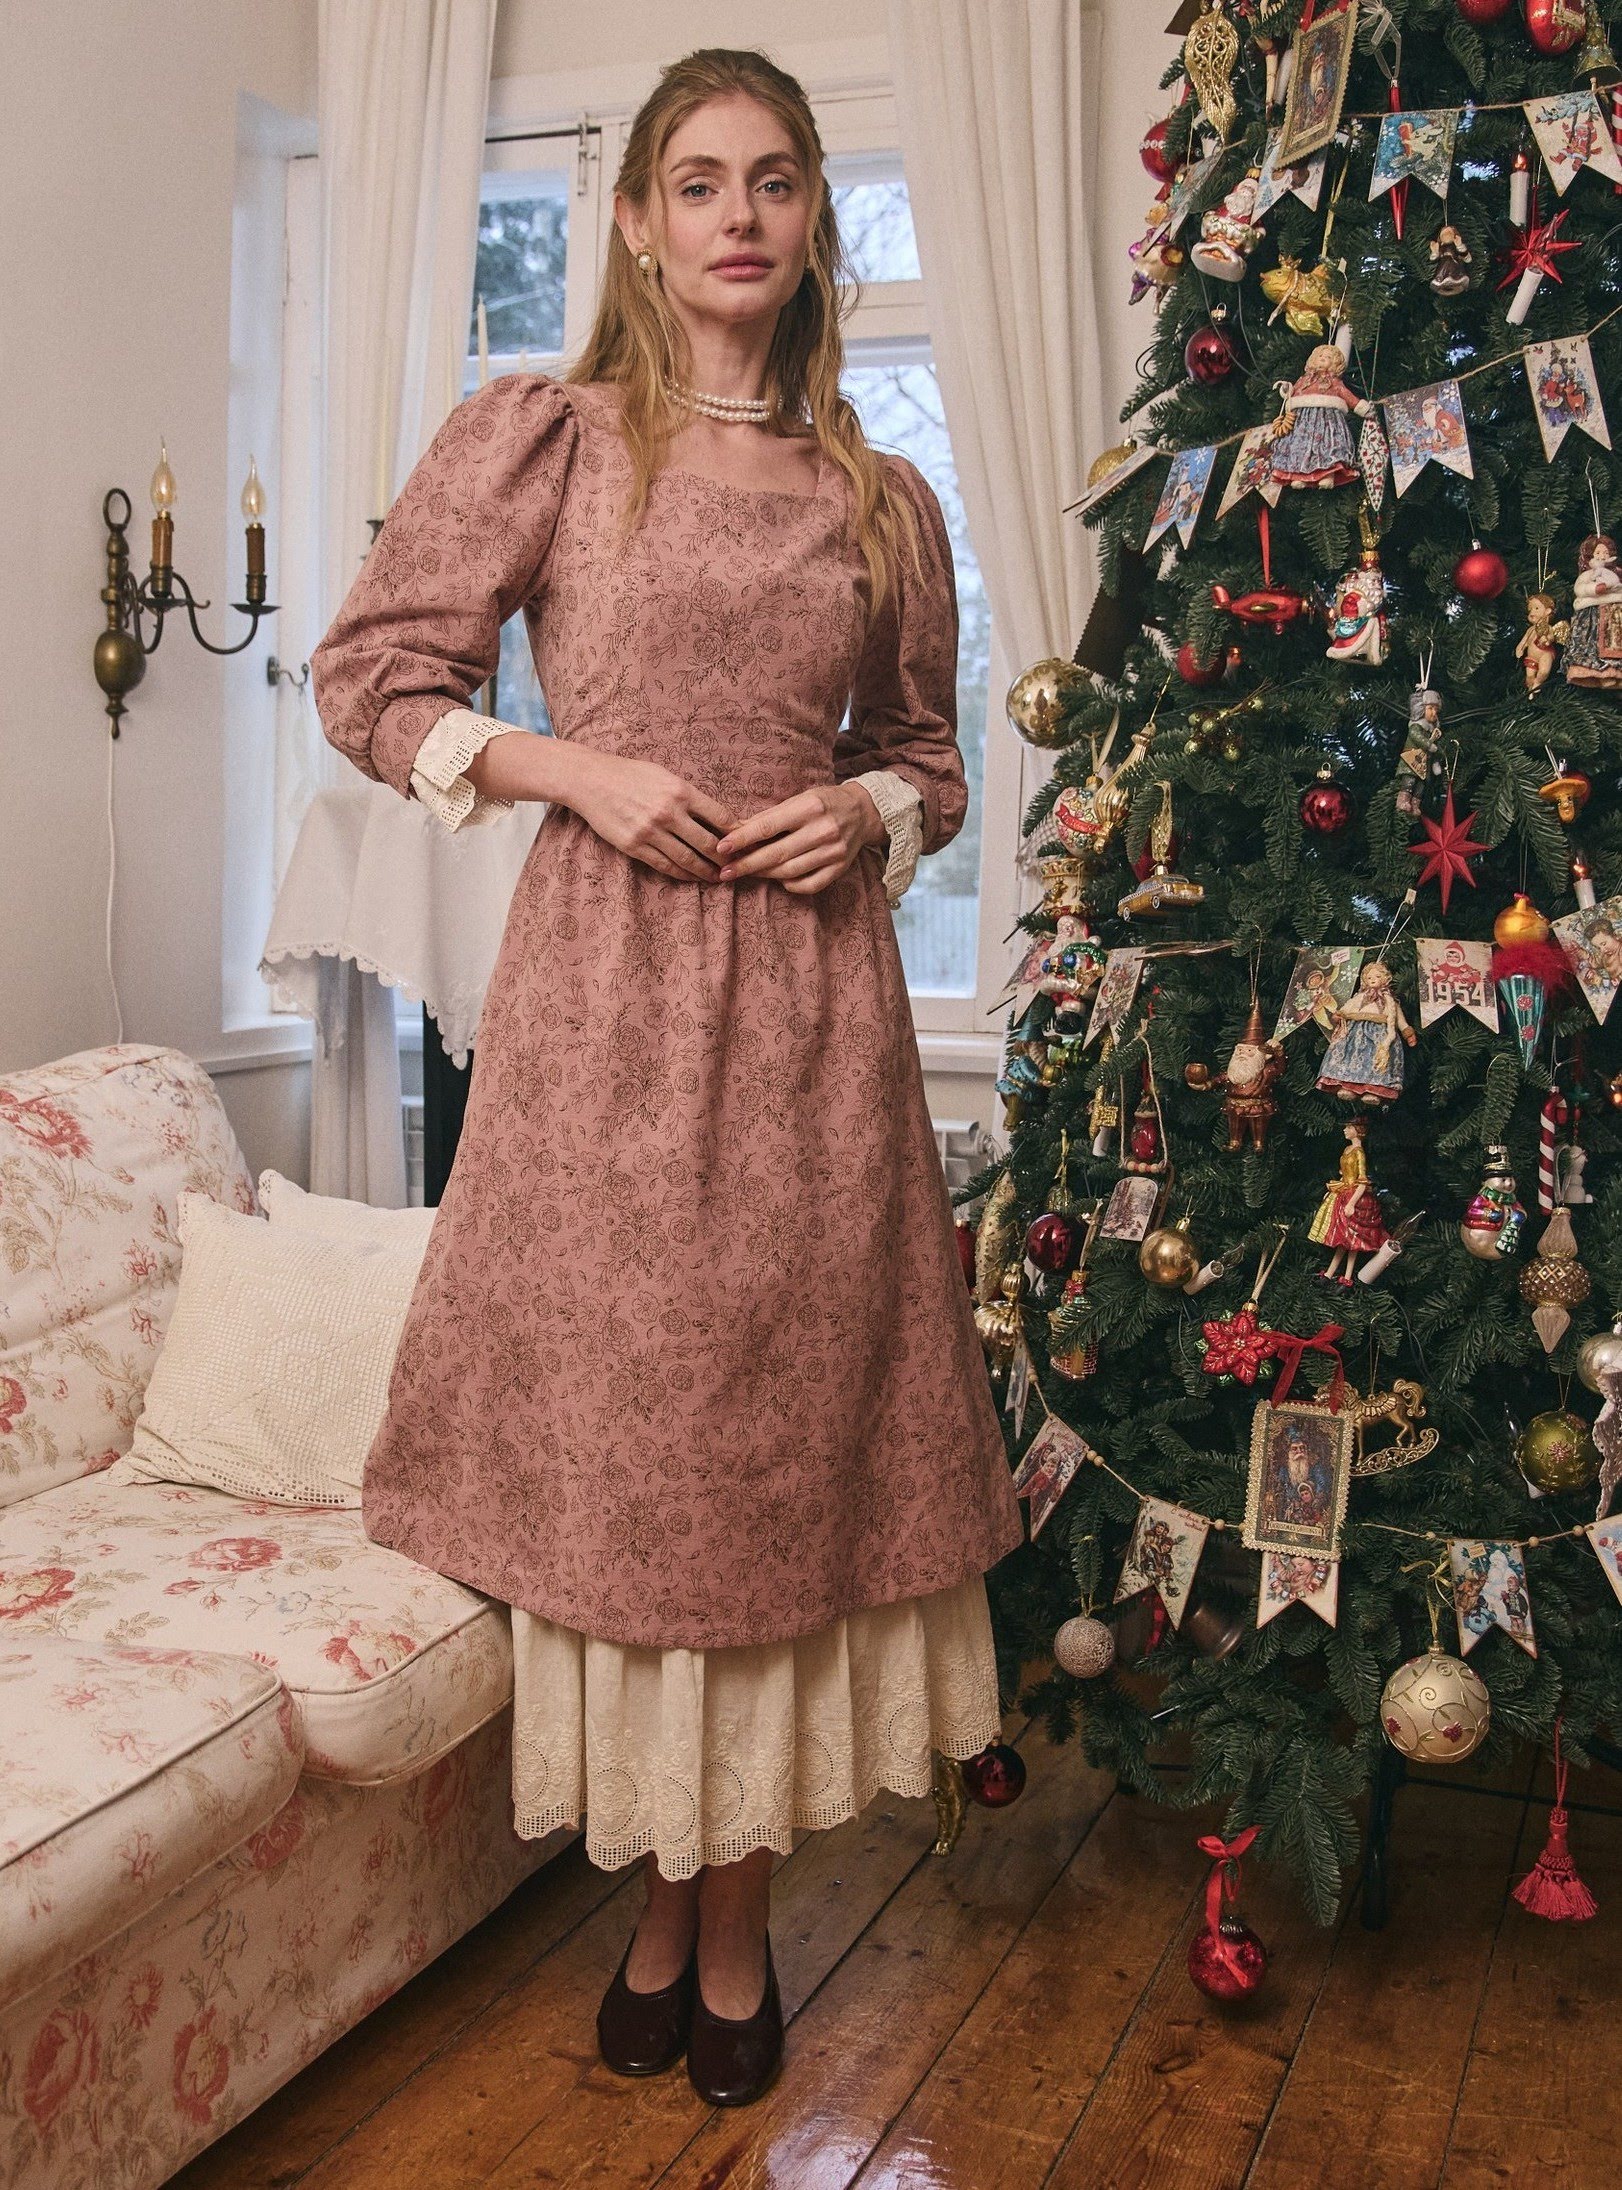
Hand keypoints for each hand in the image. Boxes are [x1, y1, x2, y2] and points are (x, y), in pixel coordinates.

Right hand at [561, 749, 737, 881]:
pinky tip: (693, 877)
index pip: (720, 816)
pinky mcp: (635, 846)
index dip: (737, 833)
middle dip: (727, 858)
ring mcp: (651, 832)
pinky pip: (665, 865)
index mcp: (680, 791)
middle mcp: (668, 813)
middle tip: (739, 865)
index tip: (746, 841)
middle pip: (708, 843)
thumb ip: (688, 795)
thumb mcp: (664, 775)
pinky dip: (683, 874)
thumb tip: (715, 816)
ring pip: (688, 859)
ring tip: (719, 877)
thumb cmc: (630, 774)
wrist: (591, 780)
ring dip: (707, 871)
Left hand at [713, 781, 885, 895]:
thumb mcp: (798, 799)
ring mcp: (832, 852)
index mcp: (809, 808)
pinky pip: (808, 885)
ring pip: (789, 872)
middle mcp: (822, 830)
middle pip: (776, 854)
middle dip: (747, 865)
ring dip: (764, 875)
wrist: (863, 812)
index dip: (742, 839)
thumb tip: (735, 832)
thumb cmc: (823, 803)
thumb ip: (769, 817)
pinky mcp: (839, 868)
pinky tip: (780, 878)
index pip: (768, 827)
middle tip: (725, 873)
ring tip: (748, 872)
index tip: (722, 848)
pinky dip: (790, 885)